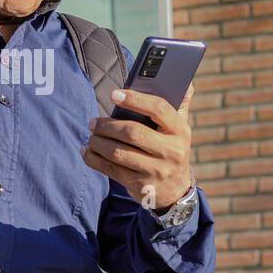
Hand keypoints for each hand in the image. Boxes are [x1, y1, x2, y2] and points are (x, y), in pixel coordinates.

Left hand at [83, 85, 194, 210]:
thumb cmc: (171, 149)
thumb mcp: (180, 129)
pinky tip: (87, 151)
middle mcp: (171, 151)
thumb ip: (180, 104)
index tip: (114, 94)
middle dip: (107, 126)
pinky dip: (94, 159)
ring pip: (118, 153)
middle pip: (133, 133)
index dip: (135, 99)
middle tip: (92, 122)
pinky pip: (111, 169)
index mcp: (180, 130)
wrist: (176, 191)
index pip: (158, 109)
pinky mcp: (140, 185)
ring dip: (98, 143)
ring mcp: (156, 170)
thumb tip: (186, 81)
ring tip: (90, 136)